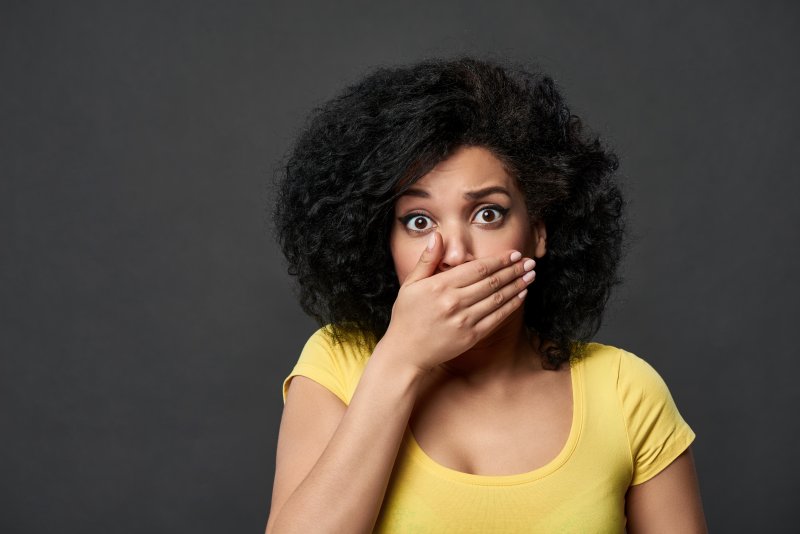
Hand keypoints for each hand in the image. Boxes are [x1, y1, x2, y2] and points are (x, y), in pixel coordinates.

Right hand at [378, 231, 535, 373]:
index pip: (478, 268)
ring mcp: (464, 320)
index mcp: (440, 286)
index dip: (499, 260)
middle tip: (530, 262)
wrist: (405, 352)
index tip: (514, 253)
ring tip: (530, 276)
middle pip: (492, 281)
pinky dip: (510, 306)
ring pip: (497, 298)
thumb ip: (427, 260)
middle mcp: (454, 302)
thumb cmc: (407, 316)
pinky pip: (496, 318)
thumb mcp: (410, 285)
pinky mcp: (470, 336)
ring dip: (517, 285)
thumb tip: (437, 236)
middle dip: (514, 270)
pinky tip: (520, 296)